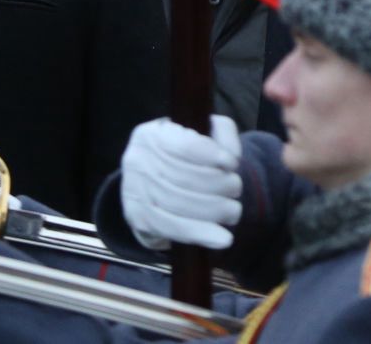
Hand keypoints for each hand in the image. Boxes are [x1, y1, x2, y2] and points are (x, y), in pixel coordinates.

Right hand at [121, 116, 242, 249]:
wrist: (154, 179)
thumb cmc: (185, 153)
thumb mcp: (203, 132)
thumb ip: (222, 133)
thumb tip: (232, 157)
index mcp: (153, 134)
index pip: (184, 146)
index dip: (211, 155)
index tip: (233, 164)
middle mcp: (138, 160)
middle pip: (183, 178)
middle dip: (217, 186)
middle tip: (236, 189)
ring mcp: (134, 191)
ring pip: (177, 205)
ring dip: (213, 211)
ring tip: (233, 211)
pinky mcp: (138, 218)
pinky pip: (171, 228)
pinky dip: (200, 234)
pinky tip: (222, 238)